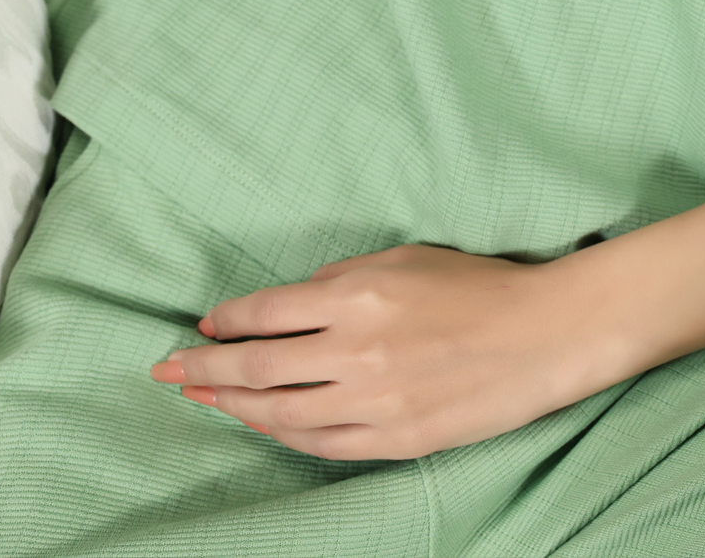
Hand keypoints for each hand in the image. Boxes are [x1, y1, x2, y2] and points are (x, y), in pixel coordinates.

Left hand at [150, 241, 623, 459]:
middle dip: (203, 371)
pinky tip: (262, 427)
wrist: (540, 336)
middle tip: (164, 371)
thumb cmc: (476, 285)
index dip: (226, 322)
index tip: (201, 326)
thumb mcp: (404, 258)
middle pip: (257, 369)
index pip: (266, 313)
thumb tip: (295, 303)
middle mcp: (355, 351)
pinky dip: (283, 436)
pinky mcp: (393, 440)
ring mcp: (372, 402)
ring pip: (279, 413)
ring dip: (233, 408)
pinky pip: (320, 445)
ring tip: (202, 401)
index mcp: (356, 295)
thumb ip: (344, 278)